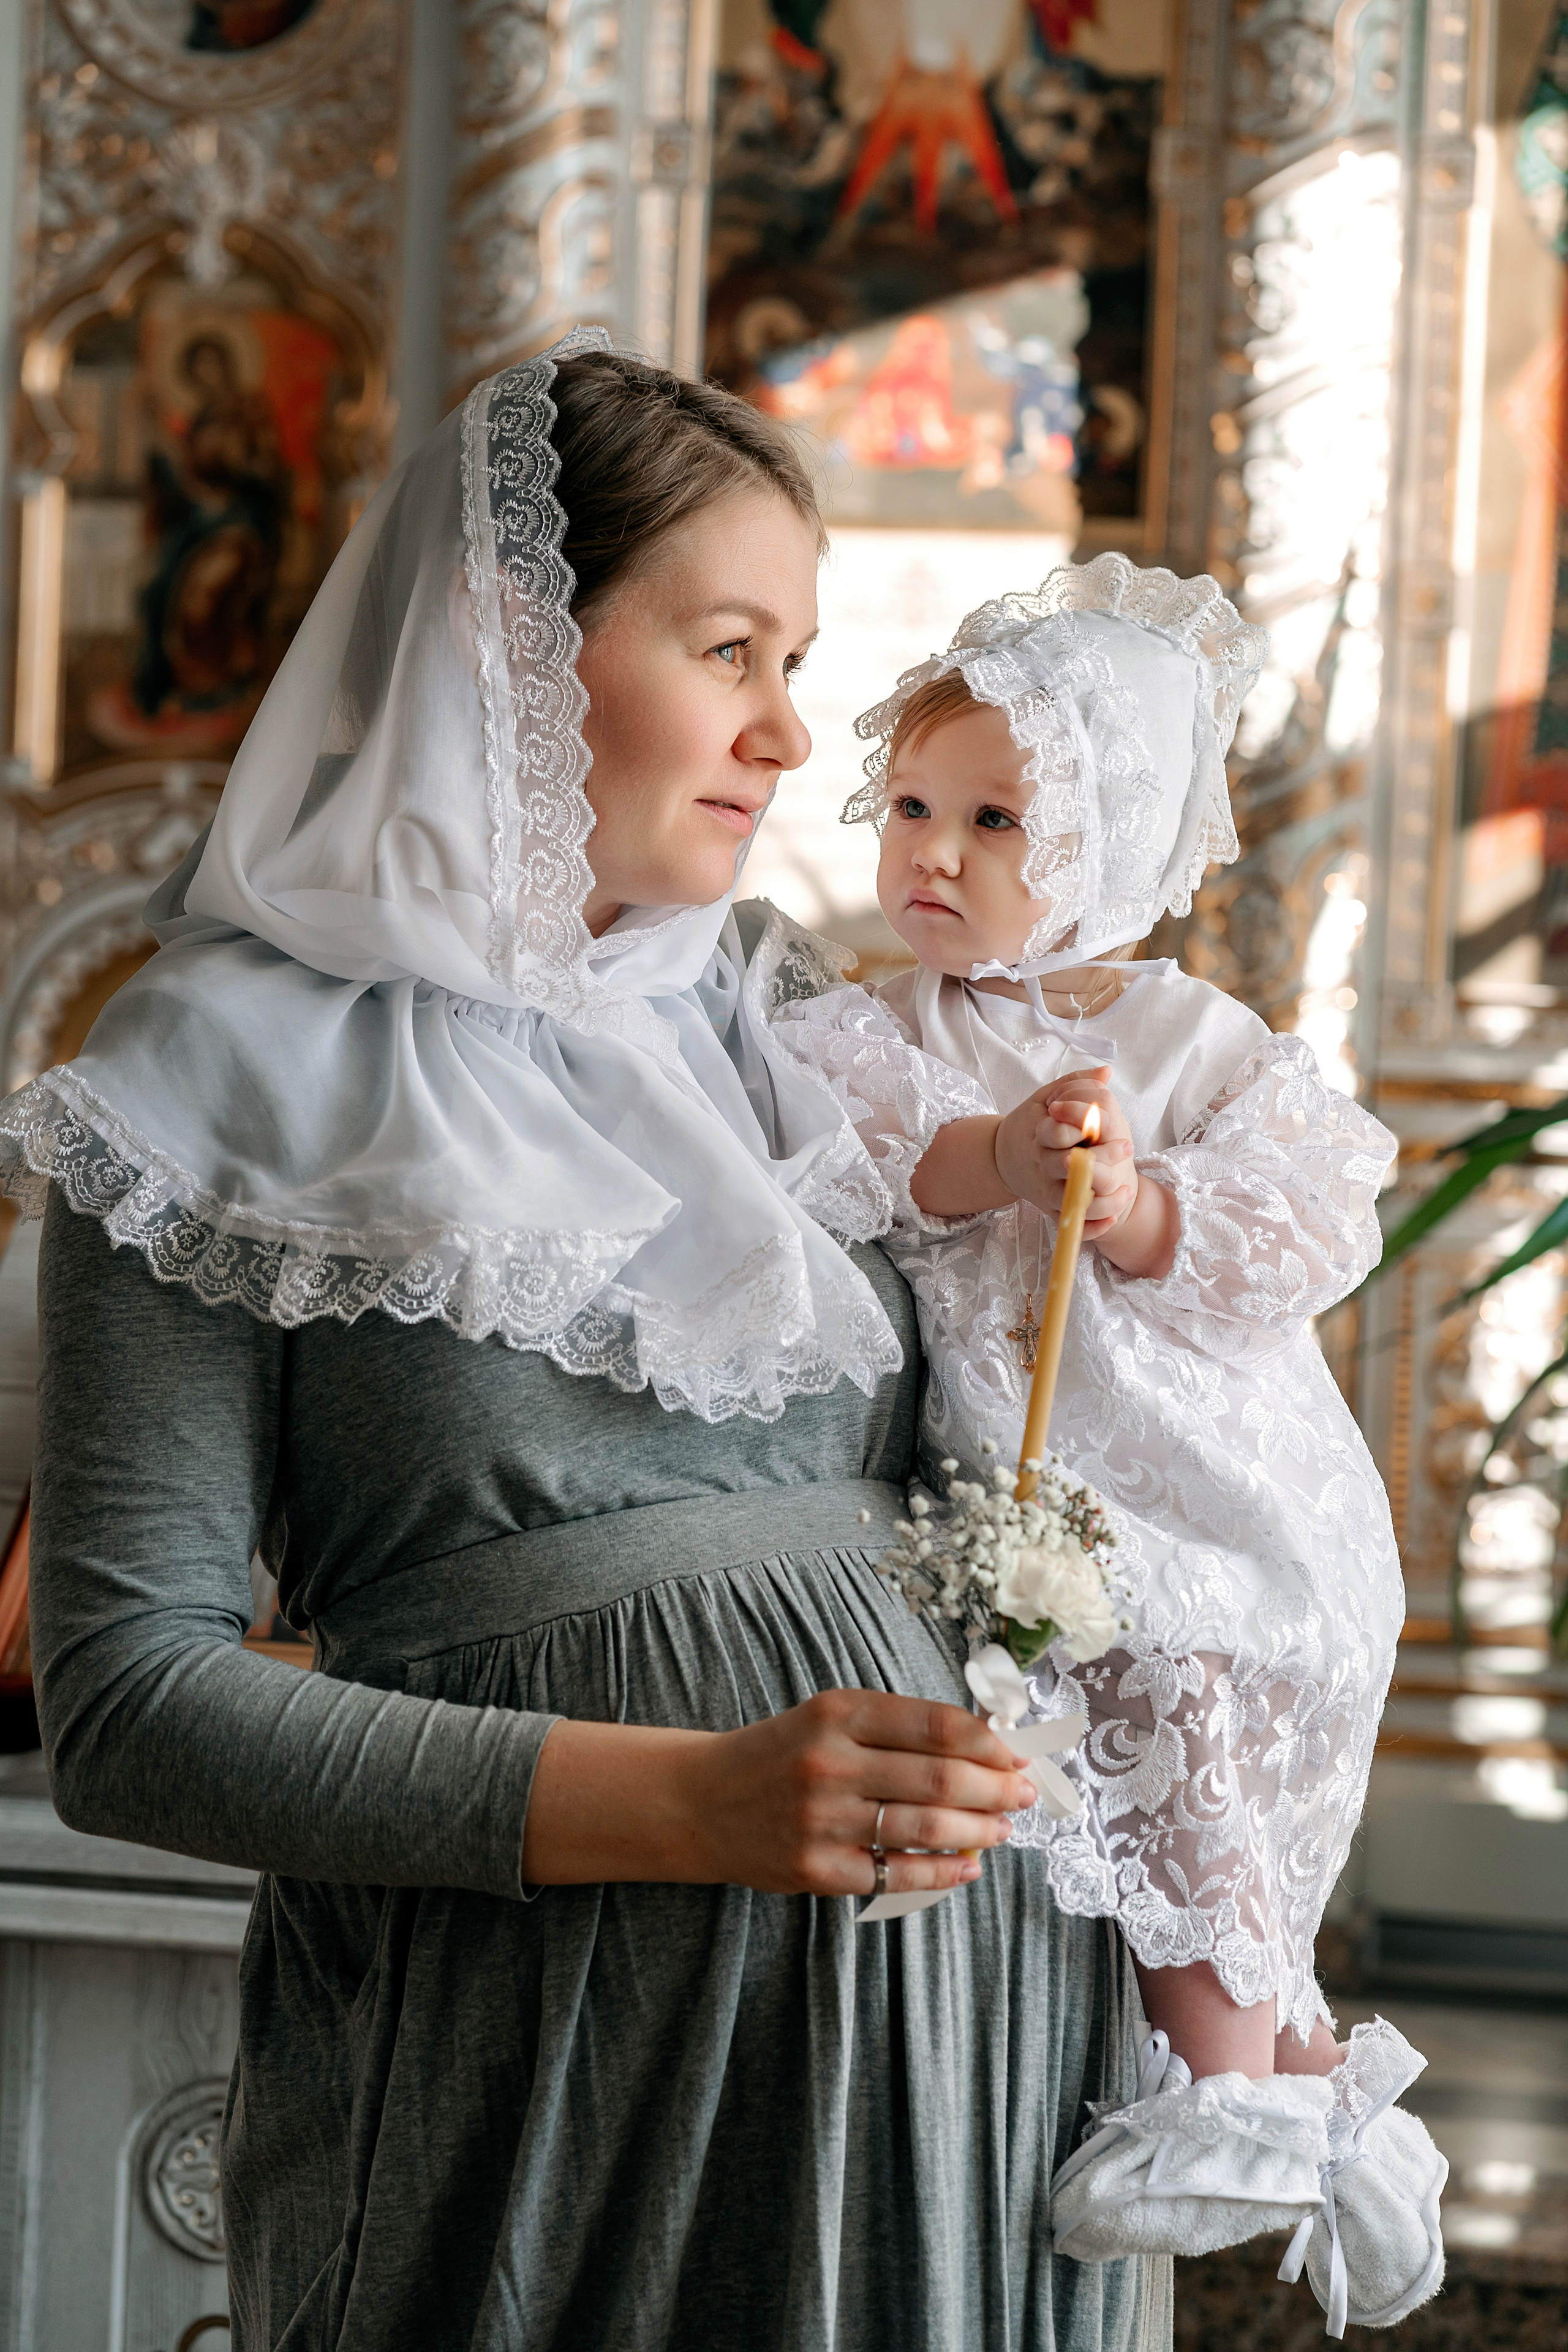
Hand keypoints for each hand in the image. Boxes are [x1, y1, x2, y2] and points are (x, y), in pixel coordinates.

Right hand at [520, 1691, 1036, 1894]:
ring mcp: (822, 1820)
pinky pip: (897, 1874)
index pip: (936, 1723)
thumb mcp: (831, 1719)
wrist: (702, 1801)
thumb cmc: (781, 1754)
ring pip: (926, 1826)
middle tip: (1026, 1793)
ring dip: (979, 1829)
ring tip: (1003, 1829)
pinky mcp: (816, 1870)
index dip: (989, 1741)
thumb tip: (986, 1742)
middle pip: (941, 1776)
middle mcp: (830, 1762)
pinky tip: (967, 1866)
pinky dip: (942, 1872)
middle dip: (997, 1786)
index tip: (1018, 1753)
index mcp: (838, 1712)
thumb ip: (898, 1727)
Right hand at [994, 1067, 1136, 1237]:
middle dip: (1100, 1159)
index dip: (1081, 1125)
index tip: (1101, 1118)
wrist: (1001, 1158)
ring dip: (1103, 1199)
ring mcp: (1046, 1191)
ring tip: (1125, 1188)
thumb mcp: (1044, 1098)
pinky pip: (1073, 1226)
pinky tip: (1112, 1218)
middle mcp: (1042, 1165)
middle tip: (1126, 1146)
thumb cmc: (1030, 1125)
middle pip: (1070, 1167)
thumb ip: (1075, 1084)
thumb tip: (1105, 1072)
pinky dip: (1093, 1227)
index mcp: (1039, 1135)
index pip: (1057, 1133)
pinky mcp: (1052, 1211)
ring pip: (1074, 1201)